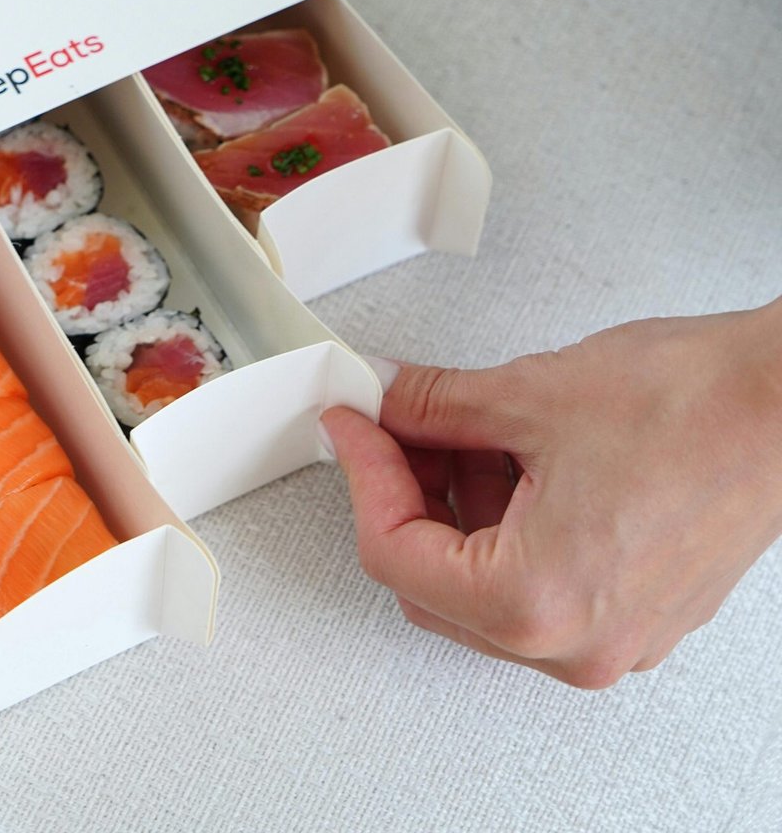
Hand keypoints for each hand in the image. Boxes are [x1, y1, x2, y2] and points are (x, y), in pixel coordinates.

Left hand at [322, 298, 781, 686]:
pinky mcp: (634, 612)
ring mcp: (611, 636)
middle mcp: (576, 644)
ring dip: (451, 504)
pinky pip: (534, 582)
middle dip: (401, 493)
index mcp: (538, 603)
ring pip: (479, 586)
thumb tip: (378, 402)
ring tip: (457, 426)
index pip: (392, 552)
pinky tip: (504, 453)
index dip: (360, 474)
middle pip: (429, 582)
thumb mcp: (524, 396)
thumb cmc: (693, 408)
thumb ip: (429, 407)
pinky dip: (502, 520)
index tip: (348, 424)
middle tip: (389, 422)